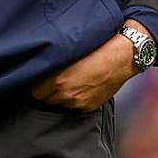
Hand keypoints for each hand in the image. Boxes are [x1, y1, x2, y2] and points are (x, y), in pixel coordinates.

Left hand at [31, 20, 145, 110]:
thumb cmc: (96, 50)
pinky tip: (80, 89)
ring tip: (69, 85)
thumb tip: (43, 73)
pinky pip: (74, 107)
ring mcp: (78, 102)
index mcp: (58, 80)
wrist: (121, 58)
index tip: (41, 81)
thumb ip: (53, 67)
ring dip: (61, 97)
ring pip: (60, 105)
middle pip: (46, 101)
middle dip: (49, 93)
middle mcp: (66, 94)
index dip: (39, 86)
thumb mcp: (69, 54)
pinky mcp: (89, 107)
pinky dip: (74, 100)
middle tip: (54, 83)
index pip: (36, 92)